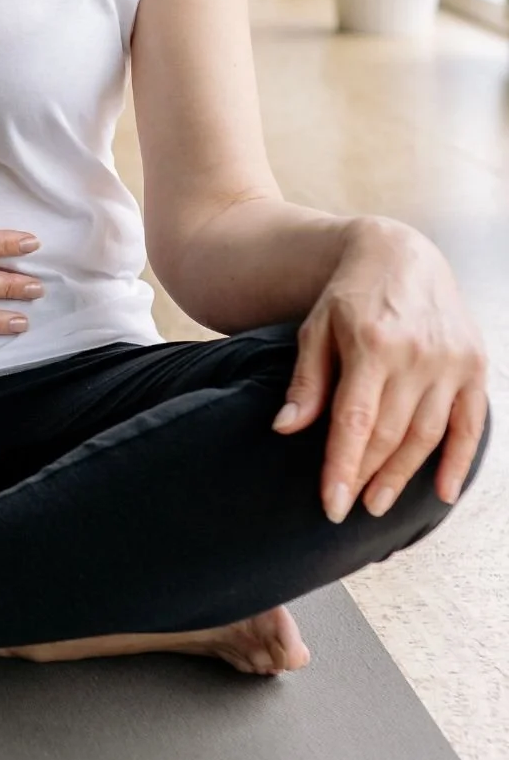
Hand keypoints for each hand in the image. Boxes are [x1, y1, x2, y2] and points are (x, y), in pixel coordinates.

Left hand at [274, 218, 488, 521]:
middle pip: (391, 432)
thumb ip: (307, 381)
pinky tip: (441, 493)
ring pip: (428, 434)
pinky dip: (459, 460)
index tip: (331, 505)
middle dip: (367, 475)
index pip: (356, 420)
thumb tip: (286, 430)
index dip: (342, 466)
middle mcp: (416, 354)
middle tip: (350, 506)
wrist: (401, 253)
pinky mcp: (475, 363)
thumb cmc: (350, 295)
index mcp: (372, 343)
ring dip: (403, 475)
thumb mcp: (317, 328)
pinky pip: (471, 423)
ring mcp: (450, 360)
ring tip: (378, 503)